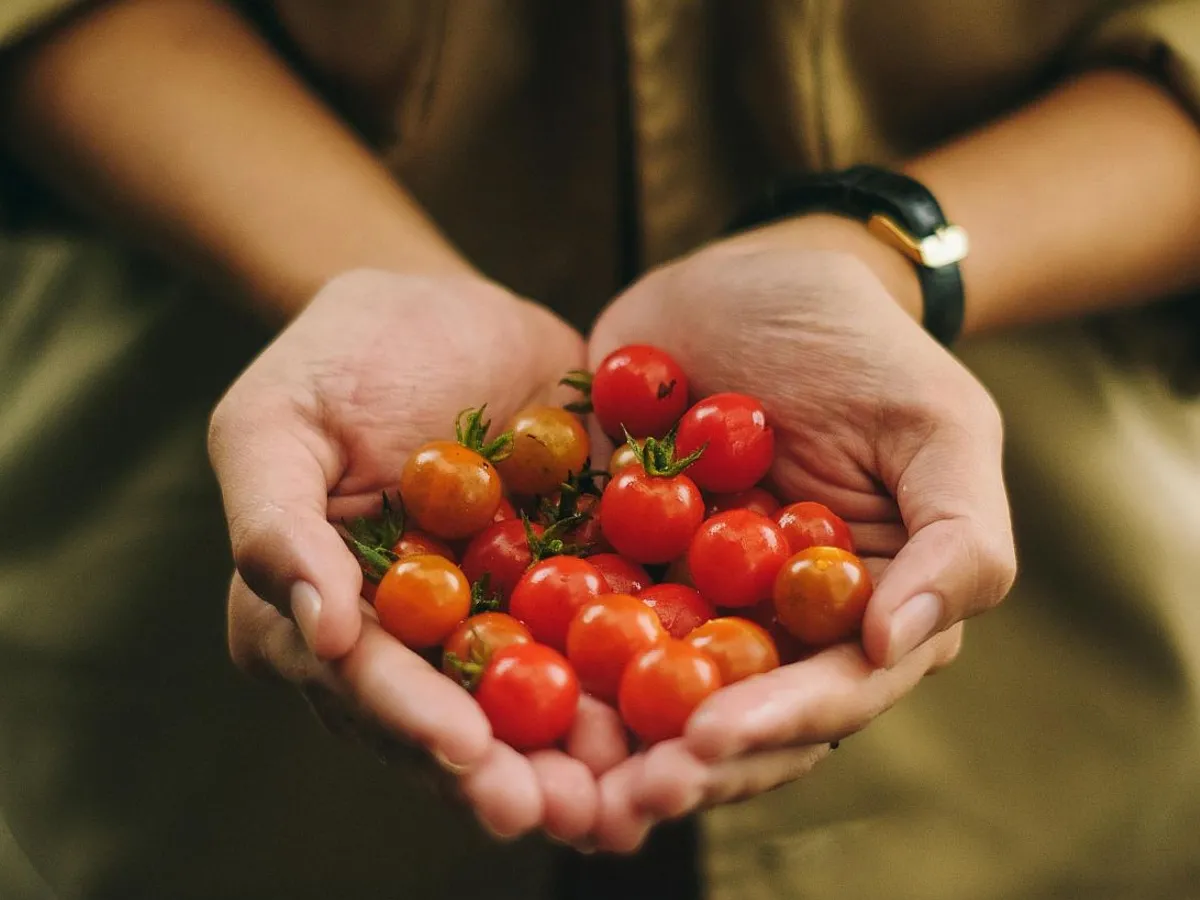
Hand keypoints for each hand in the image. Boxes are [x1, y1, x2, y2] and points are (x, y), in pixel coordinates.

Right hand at [209, 269, 627, 840]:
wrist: (447, 310)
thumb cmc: (340, 358)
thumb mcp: (275, 422)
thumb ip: (276, 524)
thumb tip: (317, 632)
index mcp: (327, 618)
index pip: (365, 684)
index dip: (413, 722)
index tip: (467, 752)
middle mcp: (413, 643)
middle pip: (455, 723)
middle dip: (509, 774)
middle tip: (564, 812)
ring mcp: (496, 621)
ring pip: (536, 705)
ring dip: (584, 756)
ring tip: (636, 792)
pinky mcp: (567, 588)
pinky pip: (604, 640)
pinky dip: (643, 677)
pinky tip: (690, 708)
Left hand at [585, 216, 1016, 848]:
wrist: (750, 276)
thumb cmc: (859, 344)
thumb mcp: (937, 423)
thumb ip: (958, 537)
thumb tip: (897, 644)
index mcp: (861, 612)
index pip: (829, 694)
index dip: (773, 727)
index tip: (708, 742)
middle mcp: (774, 625)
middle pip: (731, 718)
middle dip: (678, 762)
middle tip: (619, 796)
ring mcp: (688, 597)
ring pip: (649, 691)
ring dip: (606, 741)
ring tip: (554, 777)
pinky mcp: (613, 559)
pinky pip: (576, 617)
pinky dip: (545, 653)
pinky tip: (501, 681)